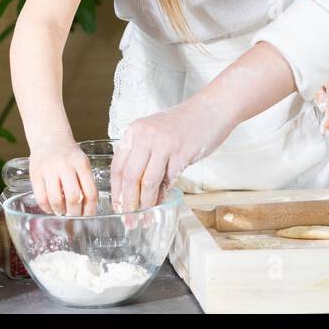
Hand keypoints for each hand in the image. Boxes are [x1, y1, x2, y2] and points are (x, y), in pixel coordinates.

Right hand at [29, 140, 98, 216]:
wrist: (50, 138)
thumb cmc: (69, 154)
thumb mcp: (82, 163)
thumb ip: (86, 182)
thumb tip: (88, 208)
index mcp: (82, 164)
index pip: (90, 192)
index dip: (90, 209)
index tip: (88, 216)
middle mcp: (66, 166)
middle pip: (73, 197)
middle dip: (75, 212)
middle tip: (74, 217)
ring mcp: (49, 170)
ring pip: (56, 199)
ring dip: (60, 211)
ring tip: (62, 212)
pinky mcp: (35, 174)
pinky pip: (41, 197)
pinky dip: (47, 208)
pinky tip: (51, 208)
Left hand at [111, 94, 231, 212]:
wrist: (212, 109)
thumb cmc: (185, 123)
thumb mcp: (156, 133)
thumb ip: (144, 155)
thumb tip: (135, 188)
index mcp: (135, 131)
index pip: (117, 167)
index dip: (116, 191)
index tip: (118, 206)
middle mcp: (145, 136)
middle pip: (129, 177)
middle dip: (127, 203)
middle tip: (129, 219)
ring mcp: (163, 144)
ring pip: (146, 182)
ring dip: (145, 204)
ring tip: (144, 217)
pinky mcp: (181, 153)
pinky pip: (167, 180)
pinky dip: (162, 195)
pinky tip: (161, 203)